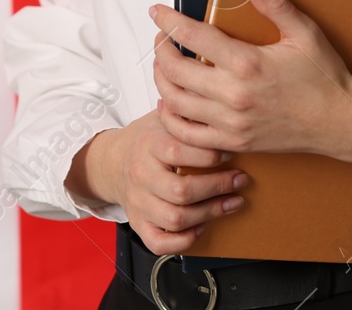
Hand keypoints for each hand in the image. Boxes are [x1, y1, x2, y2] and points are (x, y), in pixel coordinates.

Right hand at [76, 109, 250, 255]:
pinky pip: (160, 242)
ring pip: (175, 218)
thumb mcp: (163, 119)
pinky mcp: (138, 223)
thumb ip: (185, 116)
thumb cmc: (147, 140)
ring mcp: (138, 203)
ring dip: (210, 214)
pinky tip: (201, 227)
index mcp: (147, 145)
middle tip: (240, 180)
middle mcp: (141, 175)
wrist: (111, 161)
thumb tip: (216, 108)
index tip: (231, 152)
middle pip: (180, 191)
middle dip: (218, 187)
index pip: (178, 152)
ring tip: (232, 202)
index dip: (209, 154)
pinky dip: (184, 240)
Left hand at [149, 0, 351, 165]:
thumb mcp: (305, 34)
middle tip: (162, 36)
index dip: (169, 21)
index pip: (193, 36)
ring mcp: (231, 122)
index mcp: (247, 63)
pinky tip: (169, 103)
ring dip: (161, 80)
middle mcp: (233, 95)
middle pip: (175, 69)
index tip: (157, 11)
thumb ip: (275, 5)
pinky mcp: (234, 142)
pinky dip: (170, 118)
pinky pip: (188, 134)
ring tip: (163, 64)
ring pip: (175, 101)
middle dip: (161, 48)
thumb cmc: (325, 79)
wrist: (341, 124)